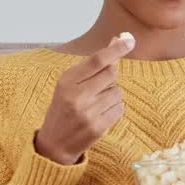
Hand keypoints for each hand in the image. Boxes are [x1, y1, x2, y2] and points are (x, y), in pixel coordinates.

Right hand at [34, 34, 133, 164]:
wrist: (54, 144)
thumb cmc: (63, 108)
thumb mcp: (69, 84)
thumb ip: (93, 65)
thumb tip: (117, 40)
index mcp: (67, 81)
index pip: (97, 60)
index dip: (116, 49)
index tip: (129, 40)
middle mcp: (77, 96)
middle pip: (111, 74)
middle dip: (111, 76)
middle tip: (100, 85)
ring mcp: (88, 113)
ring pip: (118, 92)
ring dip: (112, 96)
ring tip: (96, 105)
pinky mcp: (98, 127)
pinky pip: (120, 109)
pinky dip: (114, 109)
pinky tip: (100, 115)